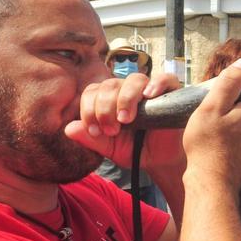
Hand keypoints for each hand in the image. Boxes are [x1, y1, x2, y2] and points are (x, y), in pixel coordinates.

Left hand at [66, 72, 185, 172]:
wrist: (160, 162)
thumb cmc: (135, 151)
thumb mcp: (109, 148)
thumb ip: (90, 139)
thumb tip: (69, 128)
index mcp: (109, 99)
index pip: (92, 91)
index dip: (89, 109)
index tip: (95, 131)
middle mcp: (128, 90)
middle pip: (110, 84)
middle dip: (105, 108)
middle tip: (112, 130)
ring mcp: (150, 90)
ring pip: (134, 79)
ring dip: (126, 98)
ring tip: (127, 119)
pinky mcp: (171, 93)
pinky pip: (165, 78)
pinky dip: (157, 84)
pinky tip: (149, 96)